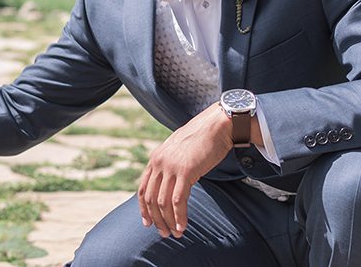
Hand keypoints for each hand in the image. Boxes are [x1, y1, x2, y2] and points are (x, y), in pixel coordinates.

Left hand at [138, 104, 233, 237]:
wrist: (217, 126)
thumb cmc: (202, 140)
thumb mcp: (178, 152)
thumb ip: (171, 166)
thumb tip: (170, 182)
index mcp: (155, 159)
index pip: (143, 189)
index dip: (143, 208)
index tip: (148, 223)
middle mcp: (159, 163)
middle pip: (151, 198)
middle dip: (156, 219)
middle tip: (164, 234)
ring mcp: (171, 167)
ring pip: (163, 202)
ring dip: (168, 221)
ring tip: (175, 234)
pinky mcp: (186, 171)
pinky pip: (178, 200)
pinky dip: (180, 216)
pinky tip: (183, 227)